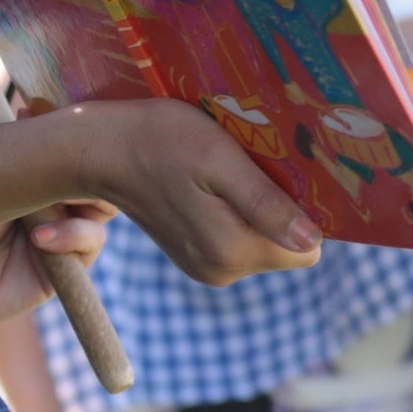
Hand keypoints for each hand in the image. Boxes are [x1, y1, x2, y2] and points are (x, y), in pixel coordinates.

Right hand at [73, 100, 319, 285]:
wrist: (99, 149)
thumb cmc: (160, 140)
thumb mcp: (219, 159)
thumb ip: (265, 203)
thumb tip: (313, 241)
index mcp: (232, 252)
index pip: (308, 249)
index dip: (307, 211)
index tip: (288, 176)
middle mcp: (221, 270)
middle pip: (286, 246)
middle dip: (281, 208)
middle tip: (255, 164)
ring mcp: (205, 266)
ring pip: (264, 240)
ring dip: (258, 206)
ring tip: (231, 169)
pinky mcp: (194, 256)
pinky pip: (239, 237)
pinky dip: (237, 210)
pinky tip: (214, 181)